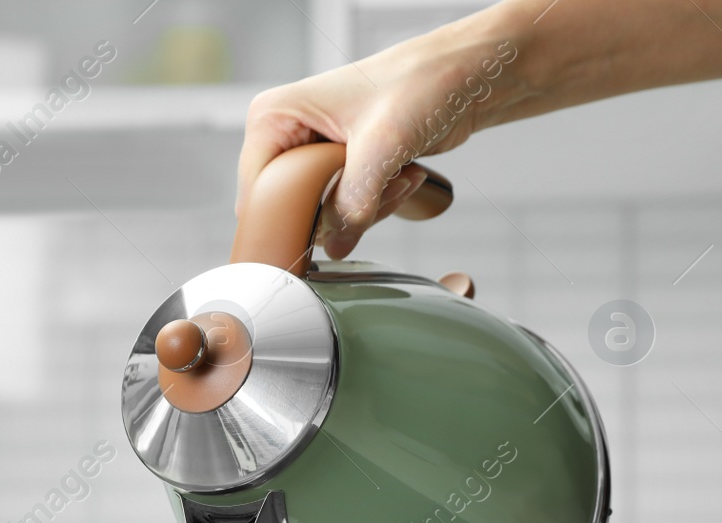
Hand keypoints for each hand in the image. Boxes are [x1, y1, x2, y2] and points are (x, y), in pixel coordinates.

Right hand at [237, 18, 523, 258]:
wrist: (464, 76)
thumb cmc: (421, 81)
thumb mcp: (380, 145)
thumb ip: (353, 201)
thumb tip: (335, 246)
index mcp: (273, 118)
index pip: (257, 191)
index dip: (287, 217)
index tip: (325, 227)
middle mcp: (286, 136)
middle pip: (289, 209)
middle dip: (339, 212)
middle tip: (379, 188)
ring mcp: (312, 156)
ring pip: (320, 216)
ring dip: (366, 209)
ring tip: (398, 175)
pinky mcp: (339, 171)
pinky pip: (345, 212)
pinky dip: (377, 206)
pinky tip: (403, 176)